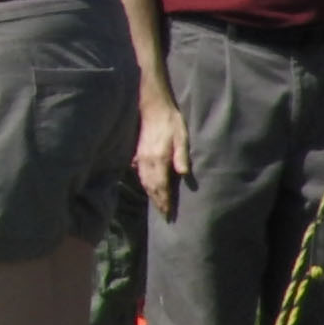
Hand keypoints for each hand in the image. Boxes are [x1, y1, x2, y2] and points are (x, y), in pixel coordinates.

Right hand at [136, 95, 190, 220]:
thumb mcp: (182, 137)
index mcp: (159, 159)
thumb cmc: (171, 123)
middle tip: (165, 216)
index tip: (169, 214)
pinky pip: (141, 175)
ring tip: (158, 207)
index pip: (162, 186)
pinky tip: (149, 190)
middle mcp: (148, 162)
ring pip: (145, 182)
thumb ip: (181, 156)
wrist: (153, 109)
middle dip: (158, 202)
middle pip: (152, 187)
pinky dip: (145, 185)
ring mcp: (142, 159)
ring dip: (151, 196)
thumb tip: (184, 173)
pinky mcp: (139, 155)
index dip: (165, 201)